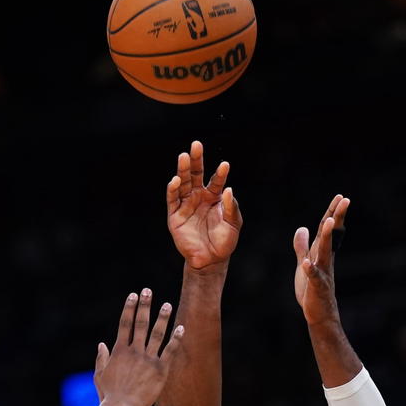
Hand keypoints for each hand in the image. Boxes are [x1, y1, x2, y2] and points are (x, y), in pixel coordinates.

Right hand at [94, 290, 181, 405]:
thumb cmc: (108, 395)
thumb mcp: (99, 375)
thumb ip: (101, 358)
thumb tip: (101, 344)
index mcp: (119, 351)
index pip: (124, 323)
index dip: (129, 307)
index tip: (133, 295)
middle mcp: (134, 351)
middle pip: (140, 323)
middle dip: (144, 305)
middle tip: (147, 291)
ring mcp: (148, 360)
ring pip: (157, 334)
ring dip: (162, 318)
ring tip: (167, 304)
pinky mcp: (160, 370)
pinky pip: (170, 351)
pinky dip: (176, 339)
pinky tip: (181, 328)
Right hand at [166, 141, 241, 269]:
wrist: (211, 260)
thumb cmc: (224, 241)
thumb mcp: (233, 223)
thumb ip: (231, 207)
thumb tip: (228, 189)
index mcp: (214, 197)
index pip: (216, 180)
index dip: (220, 173)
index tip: (225, 165)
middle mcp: (198, 197)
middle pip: (196, 174)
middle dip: (196, 160)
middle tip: (196, 144)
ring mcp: (186, 204)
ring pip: (183, 183)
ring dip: (183, 170)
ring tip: (184, 156)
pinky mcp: (175, 215)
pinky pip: (172, 199)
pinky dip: (173, 189)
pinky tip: (176, 180)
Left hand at [293, 194, 348, 324]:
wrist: (318, 313)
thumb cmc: (312, 289)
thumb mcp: (304, 263)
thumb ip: (302, 246)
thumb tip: (302, 228)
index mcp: (321, 253)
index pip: (326, 229)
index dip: (332, 212)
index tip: (341, 196)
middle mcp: (324, 259)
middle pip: (330, 235)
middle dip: (336, 217)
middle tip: (345, 200)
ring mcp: (323, 272)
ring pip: (325, 252)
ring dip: (327, 237)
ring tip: (329, 222)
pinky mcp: (317, 287)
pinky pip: (315, 277)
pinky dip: (311, 270)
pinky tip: (307, 263)